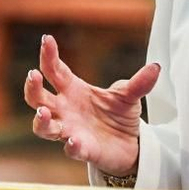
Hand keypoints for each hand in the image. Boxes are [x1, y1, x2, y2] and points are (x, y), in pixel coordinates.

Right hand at [26, 34, 159, 176]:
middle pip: (37, 98)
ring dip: (41, 120)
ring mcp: (70, 130)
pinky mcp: (81, 150)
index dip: (48, 55)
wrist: (130, 145)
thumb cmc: (120, 116)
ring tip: (44, 112)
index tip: (47, 39)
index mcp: (73, 90)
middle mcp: (65, 110)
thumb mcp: (130, 96)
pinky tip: (74, 141)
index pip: (54, 70)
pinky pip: (70, 149)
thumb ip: (139, 83)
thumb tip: (156, 67)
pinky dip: (71, 146)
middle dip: (32, 87)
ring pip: (43, 126)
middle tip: (33, 75)